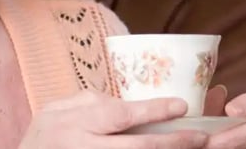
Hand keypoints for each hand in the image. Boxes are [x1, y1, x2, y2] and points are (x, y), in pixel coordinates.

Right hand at [19, 90, 208, 147]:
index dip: (153, 111)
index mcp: (76, 122)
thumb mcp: (58, 110)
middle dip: (172, 142)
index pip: (121, 115)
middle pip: (137, 148)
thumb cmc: (43, 136)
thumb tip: (130, 106)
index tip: (182, 106)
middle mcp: (84, 148)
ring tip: (194, 148)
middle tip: (202, 136)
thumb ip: (93, 102)